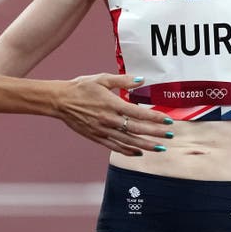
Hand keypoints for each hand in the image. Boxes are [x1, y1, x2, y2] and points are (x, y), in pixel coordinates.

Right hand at [56, 73, 173, 154]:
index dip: (155, 117)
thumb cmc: (80, 87)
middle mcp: (109, 119)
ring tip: (160, 148)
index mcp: (111, 104)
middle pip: (137, 129)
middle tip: (170, 135)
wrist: (60, 101)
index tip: (168, 120)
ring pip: (128, 141)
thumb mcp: (101, 78)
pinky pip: (115, 147)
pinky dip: (128, 151)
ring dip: (146, 145)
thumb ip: (123, 80)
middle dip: (156, 133)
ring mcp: (102, 130)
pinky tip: (139, 152)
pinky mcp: (96, 137)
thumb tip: (141, 80)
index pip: (138, 113)